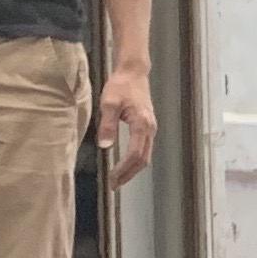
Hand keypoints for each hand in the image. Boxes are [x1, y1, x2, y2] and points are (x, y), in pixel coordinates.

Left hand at [97, 66, 157, 187]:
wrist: (133, 72)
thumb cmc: (120, 85)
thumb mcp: (109, 103)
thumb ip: (107, 125)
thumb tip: (105, 147)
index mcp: (142, 124)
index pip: (135, 154)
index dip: (124, 169)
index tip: (112, 178)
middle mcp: (150, 129)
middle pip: (143, 159)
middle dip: (129, 174)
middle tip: (114, 184)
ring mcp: (151, 128)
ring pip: (146, 156)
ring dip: (133, 169)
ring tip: (118, 178)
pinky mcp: (148, 127)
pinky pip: (144, 149)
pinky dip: (136, 160)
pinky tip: (125, 164)